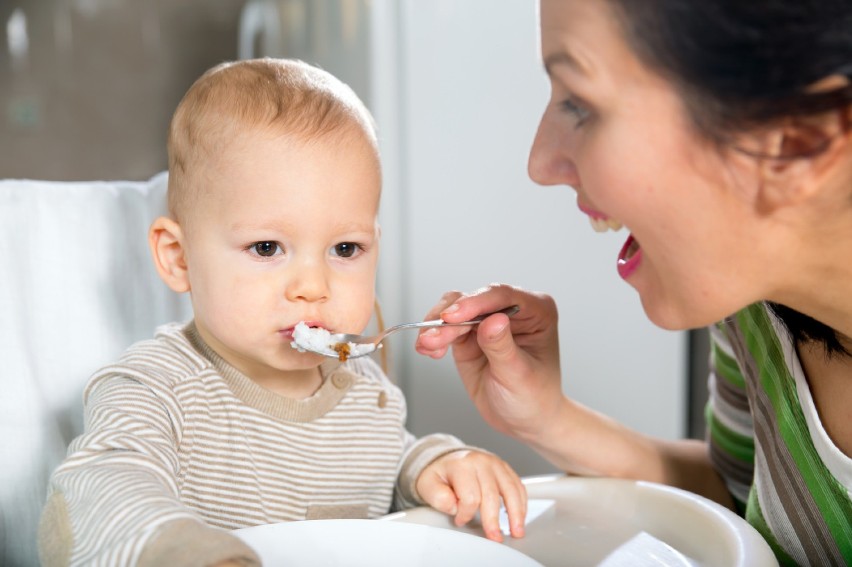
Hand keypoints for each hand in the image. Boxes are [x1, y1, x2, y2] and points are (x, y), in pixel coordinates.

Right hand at [414, 284, 563, 442]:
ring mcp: (487, 321)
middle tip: (432, 338)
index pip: (502, 295)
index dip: (475, 302)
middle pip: (473, 300)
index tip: (452, 316)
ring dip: (437, 326)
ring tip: (426, 346)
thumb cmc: (533, 398)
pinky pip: (445, 327)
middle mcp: (511, 310)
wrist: (524, 421)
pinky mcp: (468, 335)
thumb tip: (492, 320)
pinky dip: (433, 336)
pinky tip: (428, 350)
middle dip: (449, 318)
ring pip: (454, 309)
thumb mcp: (519, 375)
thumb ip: (503, 347)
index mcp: (537, 311)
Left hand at [415, 450, 526, 541]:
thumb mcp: (428, 484)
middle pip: (492, 495)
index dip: (465, 514)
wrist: (448, 458)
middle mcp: (481, 461)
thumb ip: (438, 496)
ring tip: (516, 531)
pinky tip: (519, 516)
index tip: (459, 520)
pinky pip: (518, 485)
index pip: (470, 496)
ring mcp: (496, 463)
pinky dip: (521, 503)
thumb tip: (453, 506)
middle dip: (493, 520)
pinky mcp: (505, 468)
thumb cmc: (440, 474)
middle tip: (494, 537)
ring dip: (516, 513)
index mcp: (462, 465)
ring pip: (511, 490)